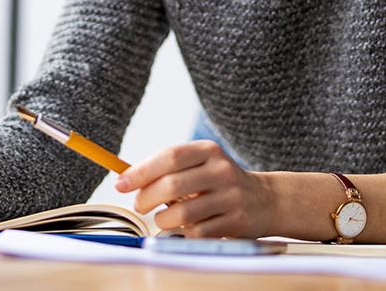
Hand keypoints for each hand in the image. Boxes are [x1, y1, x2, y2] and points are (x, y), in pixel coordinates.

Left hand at [113, 140, 274, 237]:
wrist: (265, 200)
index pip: (169, 157)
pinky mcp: (236, 221)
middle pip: (172, 185)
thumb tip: (125, 179)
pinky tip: (187, 227)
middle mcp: (221, 171)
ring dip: (163, 220)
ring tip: (164, 218)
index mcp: (208, 151)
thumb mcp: (200, 165)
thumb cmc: (218, 182)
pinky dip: (184, 233)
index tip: (120, 184)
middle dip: (146, 199)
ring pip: (181, 214)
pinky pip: (197, 233)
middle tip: (139, 206)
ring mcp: (230, 197)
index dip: (140, 171)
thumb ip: (167, 169)